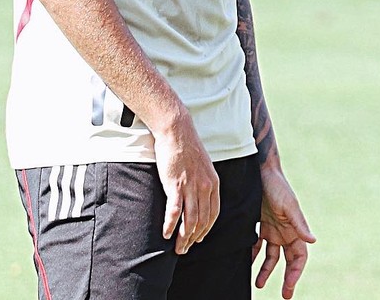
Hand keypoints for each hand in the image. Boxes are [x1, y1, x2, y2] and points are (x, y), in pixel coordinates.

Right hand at [154, 112, 220, 254]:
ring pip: (190, 221)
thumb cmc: (187, 147)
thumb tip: (200, 196)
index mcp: (213, 182)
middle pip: (202, 221)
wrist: (177, 131)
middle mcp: (205, 187)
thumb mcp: (203, 166)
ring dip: (183, 238)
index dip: (206, 230)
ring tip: (177, 249)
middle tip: (184, 249)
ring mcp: (191, 187)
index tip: (199, 239)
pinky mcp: (175, 185)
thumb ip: (204, 182)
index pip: (213, 214)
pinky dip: (171, 226)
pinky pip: (175, 212)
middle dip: (193, 239)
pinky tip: (166, 235)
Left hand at [253, 163, 315, 297]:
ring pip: (270, 256)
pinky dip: (252, 255)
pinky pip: (256, 245)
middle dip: (286, 278)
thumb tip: (313, 240)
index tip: (289, 287)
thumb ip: (300, 224)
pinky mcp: (259, 224)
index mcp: (295, 229)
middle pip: (287, 260)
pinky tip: (245, 262)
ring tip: (258, 284)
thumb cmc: (277, 187)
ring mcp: (272, 229)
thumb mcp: (289, 205)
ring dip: (265, 270)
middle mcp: (285, 232)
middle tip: (284, 294)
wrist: (260, 172)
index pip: (299, 257)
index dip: (296, 273)